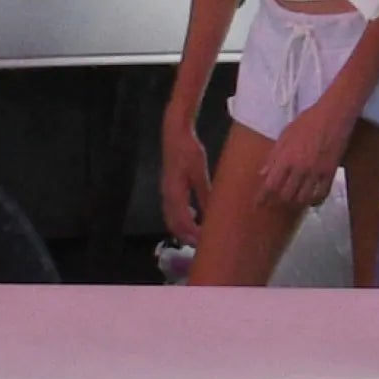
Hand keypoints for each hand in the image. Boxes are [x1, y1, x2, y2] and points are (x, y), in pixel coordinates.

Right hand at [159, 116, 211, 239]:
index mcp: (175, 194)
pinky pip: (172, 209)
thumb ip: (205, 194)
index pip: (183, 223)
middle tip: (202, 245)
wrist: (174, 133)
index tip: (205, 243)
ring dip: (183, 229)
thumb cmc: (188, 150)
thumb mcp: (200, 173)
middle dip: (186, 237)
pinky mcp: (167, 186)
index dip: (193, 236)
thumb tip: (213, 213)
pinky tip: (194, 216)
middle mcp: (167, 196)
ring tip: (198, 235)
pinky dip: (181, 218)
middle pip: (174, 224)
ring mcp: (165, 191)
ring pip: (171, 218)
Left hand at [262, 101, 350, 209]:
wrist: (333, 115)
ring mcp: (316, 172)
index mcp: (286, 157)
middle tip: (272, 205)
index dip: (263, 197)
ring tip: (289, 203)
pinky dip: (314, 200)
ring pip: (303, 198)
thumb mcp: (285, 135)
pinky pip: (322, 193)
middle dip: (276, 202)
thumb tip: (263, 173)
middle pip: (285, 195)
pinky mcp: (330, 172)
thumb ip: (274, 156)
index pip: (270, 184)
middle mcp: (300, 168)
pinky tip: (310, 200)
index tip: (258, 204)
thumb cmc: (308, 121)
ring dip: (294, 203)